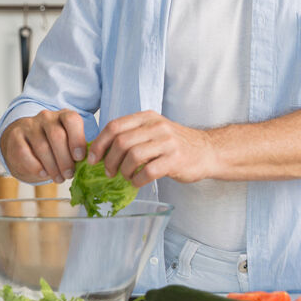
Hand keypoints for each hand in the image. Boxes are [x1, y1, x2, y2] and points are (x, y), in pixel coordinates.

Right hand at [0, 109, 85, 183]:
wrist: (25, 143)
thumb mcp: (68, 143)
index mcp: (64, 116)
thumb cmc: (53, 145)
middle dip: (65, 159)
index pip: (72, 120)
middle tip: (69, 174)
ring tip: (59, 178)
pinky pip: (24, 152)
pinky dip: (35, 166)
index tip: (80, 158)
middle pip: (57, 136)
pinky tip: (43, 173)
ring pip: (42, 146)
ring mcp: (30, 125)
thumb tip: (89, 162)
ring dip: (52, 166)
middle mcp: (47, 117)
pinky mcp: (15, 136)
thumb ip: (77, 149)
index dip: (77, 139)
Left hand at [88, 110, 213, 187]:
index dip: (99, 144)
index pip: (114, 126)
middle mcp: (157, 126)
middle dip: (109, 161)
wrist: (207, 151)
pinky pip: (148, 171)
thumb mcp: (154, 131)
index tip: (93, 158)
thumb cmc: (176, 144)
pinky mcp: (175, 160)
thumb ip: (132, 135)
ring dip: (123, 171)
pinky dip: (137, 180)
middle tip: (108, 172)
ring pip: (133, 156)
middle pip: (121, 142)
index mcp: (148, 117)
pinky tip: (137, 182)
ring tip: (125, 177)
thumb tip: (100, 150)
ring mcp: (168, 142)